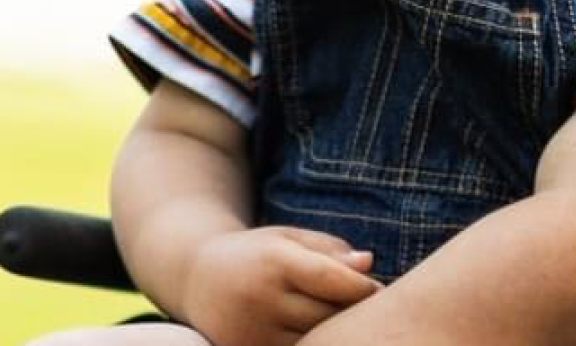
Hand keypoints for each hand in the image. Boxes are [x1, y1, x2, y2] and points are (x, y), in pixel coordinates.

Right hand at [179, 226, 380, 345]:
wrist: (197, 279)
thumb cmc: (258, 254)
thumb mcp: (289, 239)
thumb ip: (331, 250)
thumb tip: (368, 264)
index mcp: (274, 261)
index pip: (331, 279)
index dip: (362, 287)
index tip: (378, 288)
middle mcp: (260, 298)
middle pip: (325, 315)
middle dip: (352, 312)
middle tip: (370, 308)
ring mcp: (251, 332)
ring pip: (312, 341)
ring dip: (334, 334)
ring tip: (343, 322)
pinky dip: (312, 345)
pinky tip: (319, 334)